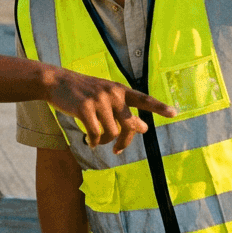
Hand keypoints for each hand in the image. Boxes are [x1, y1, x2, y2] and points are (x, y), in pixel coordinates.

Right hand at [47, 68, 176, 153]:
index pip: (144, 99)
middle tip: (118, 151)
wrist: (57, 81)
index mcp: (120, 90)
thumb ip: (124, 109)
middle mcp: (113, 94)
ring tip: (97, 140)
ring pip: (112, 133)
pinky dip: (93, 141)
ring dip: (104, 141)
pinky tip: (89, 141)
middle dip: (125, 141)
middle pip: (130, 125)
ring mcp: (99, 101)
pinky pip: (95, 134)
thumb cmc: (83, 92)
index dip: (159, 107)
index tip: (174, 113)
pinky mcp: (85, 109)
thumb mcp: (105, 95)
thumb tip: (143, 128)